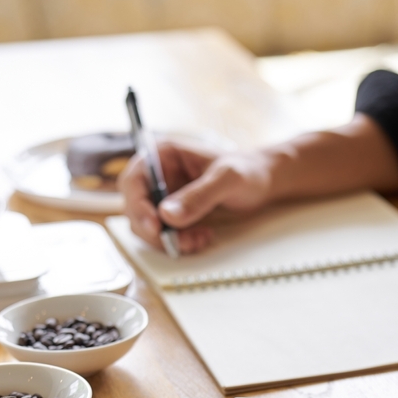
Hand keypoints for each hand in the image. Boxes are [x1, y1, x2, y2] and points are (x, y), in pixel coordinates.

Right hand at [120, 141, 275, 253]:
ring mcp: (165, 195)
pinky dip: (180, 242)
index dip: (137, 206)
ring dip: (169, 240)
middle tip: (178, 242)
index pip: (133, 180)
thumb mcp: (227, 179)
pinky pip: (165, 234)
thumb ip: (199, 195)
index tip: (155, 227)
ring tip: (198, 240)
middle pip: (136, 207)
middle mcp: (159, 174)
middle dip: (154, 230)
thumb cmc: (247, 170)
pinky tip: (202, 237)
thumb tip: (168, 215)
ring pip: (149, 225)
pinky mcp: (175, 213)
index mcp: (164, 155)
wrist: (264, 182)